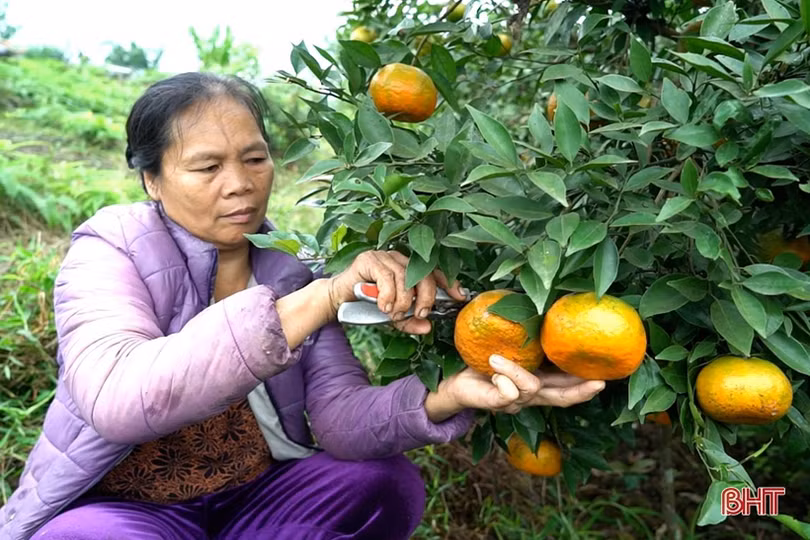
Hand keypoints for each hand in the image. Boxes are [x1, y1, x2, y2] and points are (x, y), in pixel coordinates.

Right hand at [326, 250, 467, 333]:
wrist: (339, 300)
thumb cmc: (368, 305)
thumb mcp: (394, 317)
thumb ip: (410, 321)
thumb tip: (427, 326)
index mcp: (409, 267)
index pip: (434, 271)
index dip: (448, 282)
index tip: (459, 296)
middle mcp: (399, 258)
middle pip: (423, 274)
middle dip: (425, 297)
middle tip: (420, 313)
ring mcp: (384, 256)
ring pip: (405, 277)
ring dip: (403, 300)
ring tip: (394, 314)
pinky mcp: (369, 259)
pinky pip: (386, 276)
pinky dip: (388, 294)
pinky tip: (383, 306)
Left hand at [424, 354, 605, 421]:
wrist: (455, 381)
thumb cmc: (483, 362)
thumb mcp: (509, 349)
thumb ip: (525, 340)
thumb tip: (541, 310)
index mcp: (537, 381)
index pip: (566, 385)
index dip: (586, 383)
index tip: (607, 377)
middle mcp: (531, 395)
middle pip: (562, 398)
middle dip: (581, 391)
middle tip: (599, 383)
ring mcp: (516, 402)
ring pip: (531, 387)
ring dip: (516, 370)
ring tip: (497, 358)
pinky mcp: (499, 404)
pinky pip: (509, 393)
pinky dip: (503, 378)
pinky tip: (493, 371)